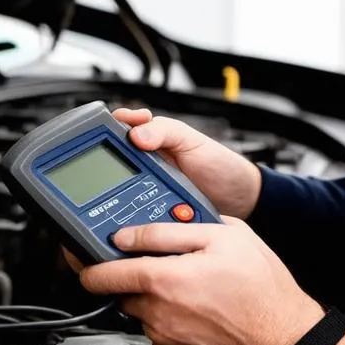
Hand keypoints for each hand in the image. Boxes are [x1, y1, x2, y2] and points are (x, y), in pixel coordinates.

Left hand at [78, 217, 323, 344]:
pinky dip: (172, 319)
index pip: (99, 274)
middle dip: (136, 276)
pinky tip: (202, 310)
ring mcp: (163, 339)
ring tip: (196, 288)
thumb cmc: (261, 289)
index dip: (86, 261)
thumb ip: (168, 231)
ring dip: (157, 297)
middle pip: (122, 291)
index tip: (82, 256)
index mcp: (162, 280)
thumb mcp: (223, 236)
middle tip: (167, 265)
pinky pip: (160, 332)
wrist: (283, 341)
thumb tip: (131, 234)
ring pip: (142, 311)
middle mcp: (155, 313)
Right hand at [111, 107, 262, 219]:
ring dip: (111, 193)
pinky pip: (132, 213)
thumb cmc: (219, 163)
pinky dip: (127, 214)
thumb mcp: (192, 139)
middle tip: (105, 167)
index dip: (107, 128)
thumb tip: (136, 134)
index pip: (119, 129)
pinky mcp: (151, 210)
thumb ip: (166, 131)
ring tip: (109, 192)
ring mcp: (145, 187)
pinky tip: (124, 215)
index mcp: (150, 139)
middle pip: (111, 163)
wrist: (240, 198)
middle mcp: (143, 163)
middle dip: (104, 166)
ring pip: (116, 190)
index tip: (106, 131)